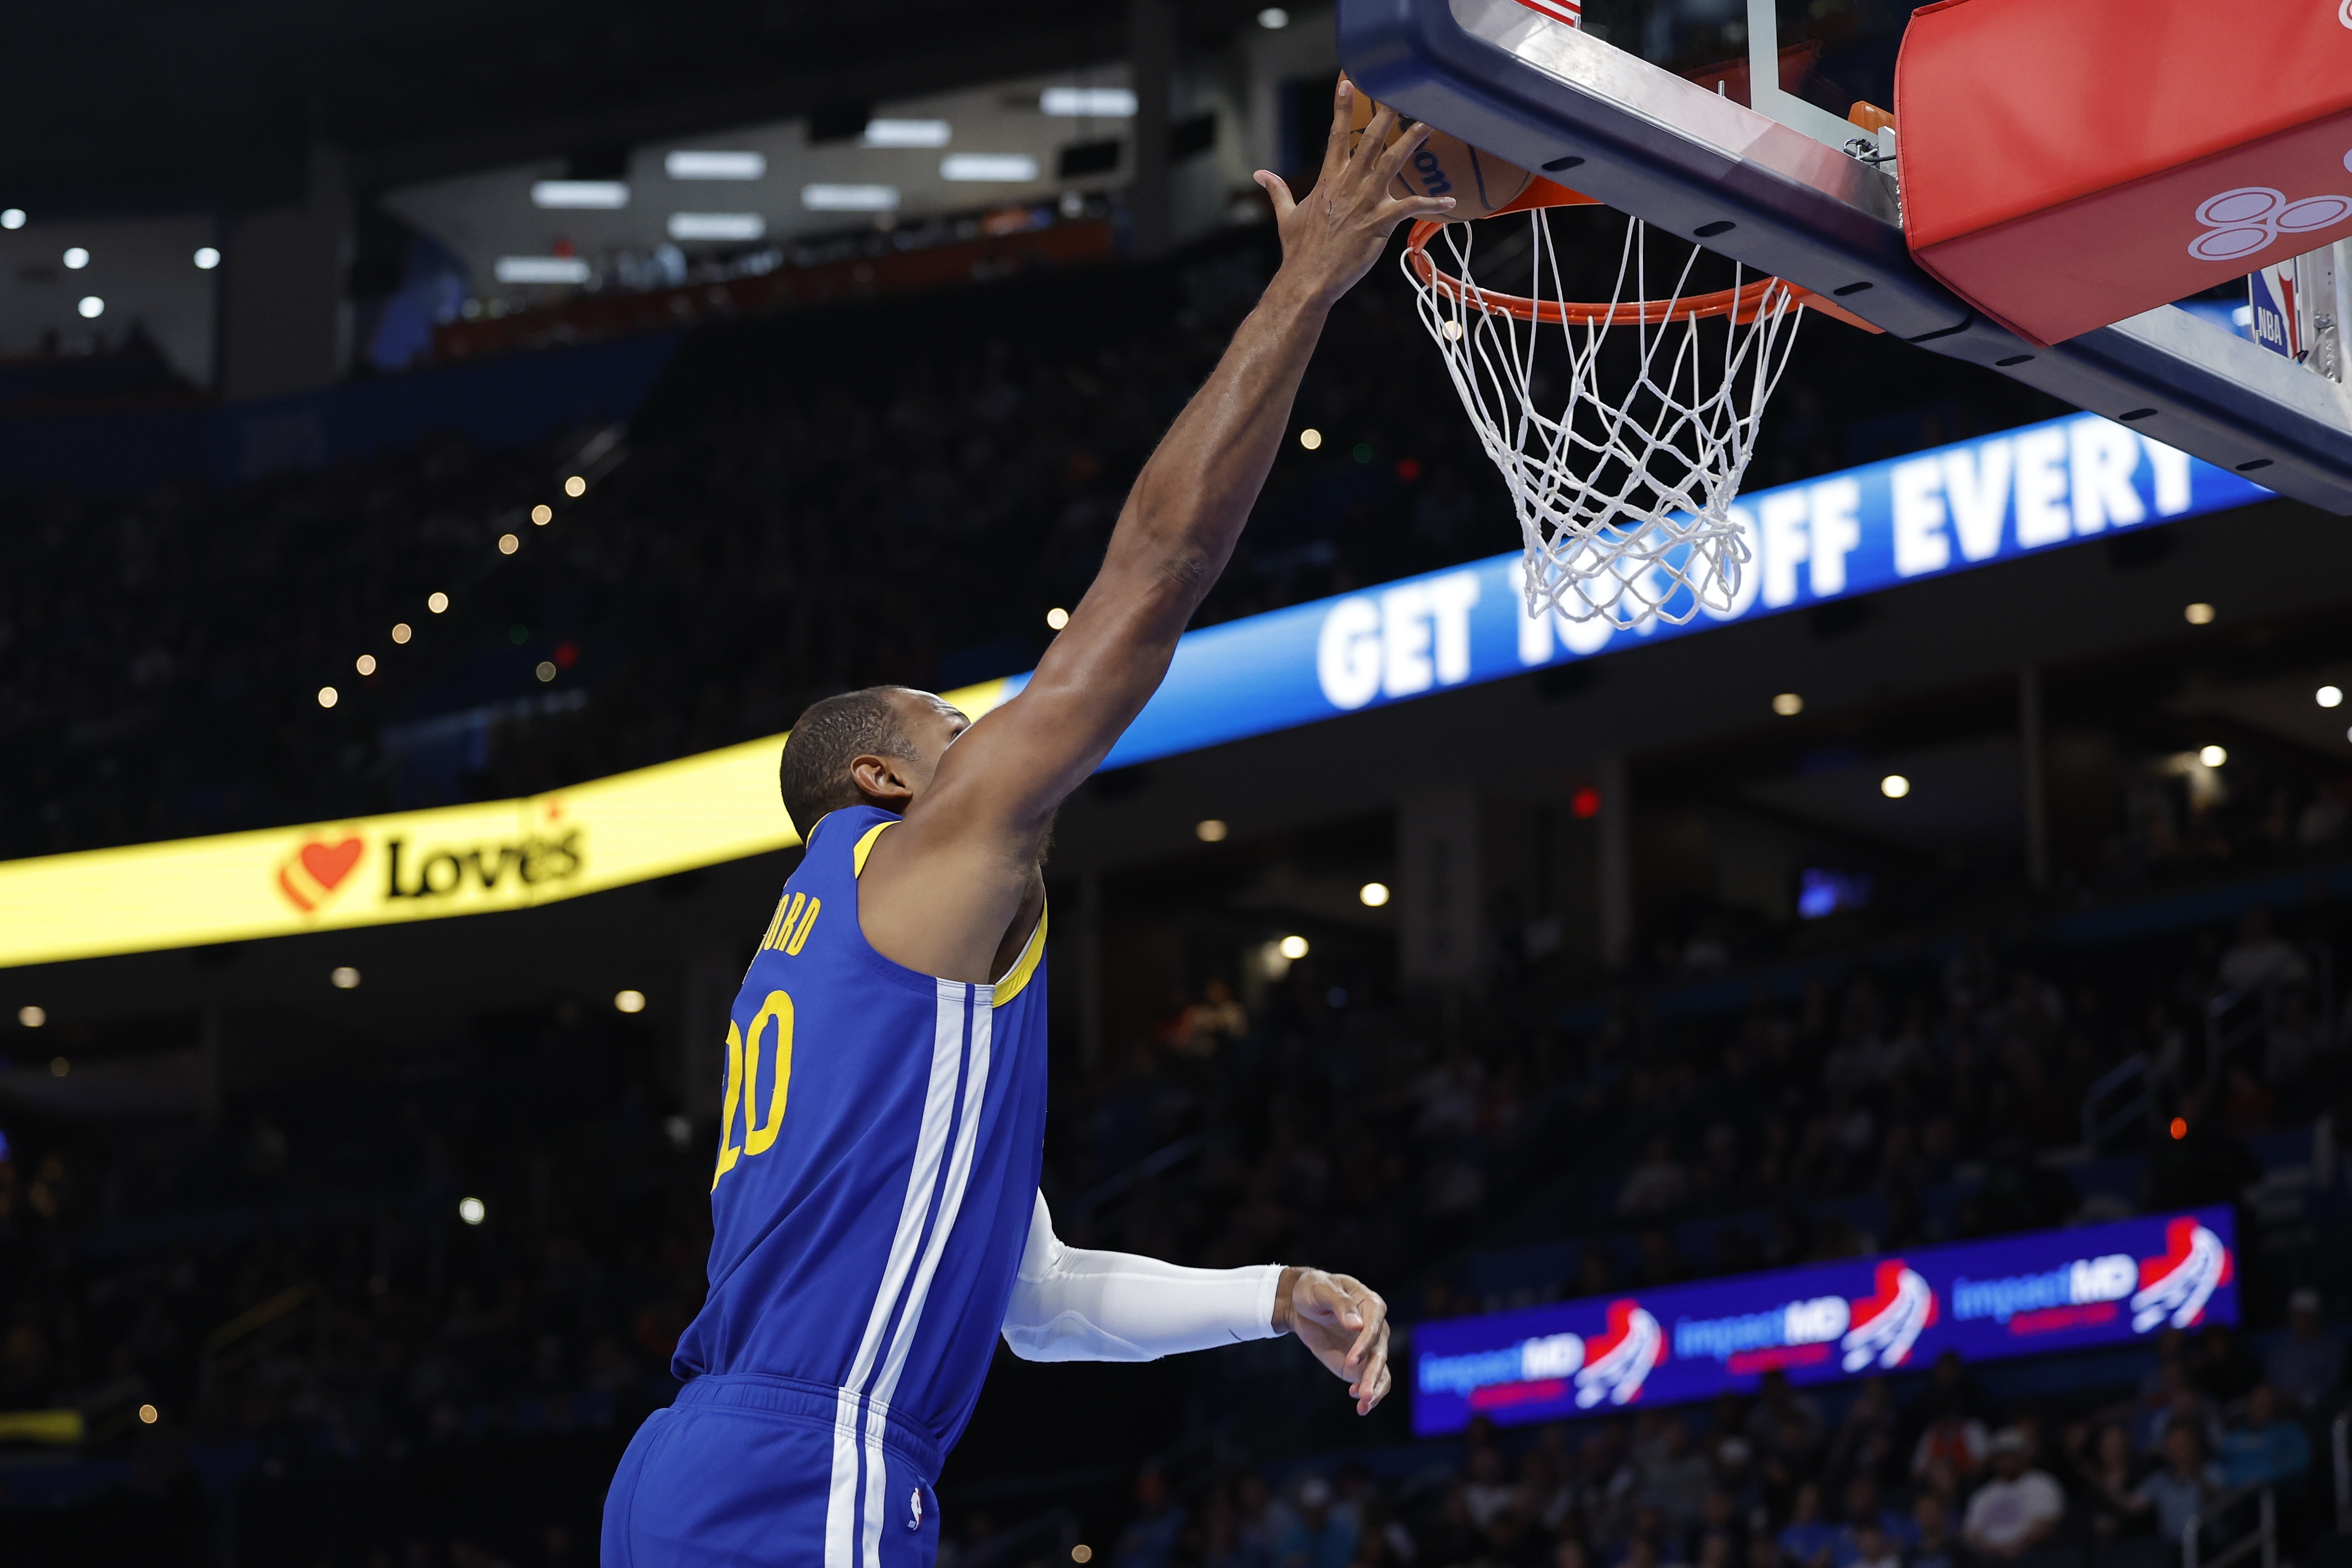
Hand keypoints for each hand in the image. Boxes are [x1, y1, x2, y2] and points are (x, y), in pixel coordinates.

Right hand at [1253, 77, 1456, 309]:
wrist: (1307, 279)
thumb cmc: (1298, 251)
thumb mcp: (1286, 216)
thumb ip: (1278, 191)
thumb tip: (1260, 174)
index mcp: (1328, 179)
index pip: (1336, 135)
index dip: (1342, 108)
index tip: (1348, 83)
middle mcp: (1348, 185)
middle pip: (1369, 140)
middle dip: (1386, 114)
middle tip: (1403, 92)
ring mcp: (1364, 202)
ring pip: (1391, 163)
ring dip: (1412, 142)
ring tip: (1430, 123)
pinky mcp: (1379, 223)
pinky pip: (1410, 208)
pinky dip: (1431, 205)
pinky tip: (1450, 203)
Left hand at [1274, 1265, 1391, 1414]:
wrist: (1302, 1305)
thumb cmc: (1314, 1290)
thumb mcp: (1321, 1290)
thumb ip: (1340, 1304)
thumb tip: (1357, 1325)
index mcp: (1371, 1305)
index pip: (1374, 1327)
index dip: (1364, 1345)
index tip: (1352, 1361)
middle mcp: (1377, 1328)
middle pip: (1380, 1353)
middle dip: (1372, 1375)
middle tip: (1363, 1394)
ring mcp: (1369, 1348)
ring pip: (1381, 1372)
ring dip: (1375, 1390)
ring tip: (1363, 1405)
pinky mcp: (1360, 1364)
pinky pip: (1370, 1381)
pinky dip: (1367, 1394)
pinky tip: (1358, 1405)